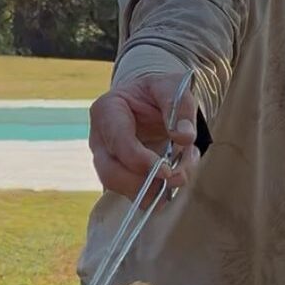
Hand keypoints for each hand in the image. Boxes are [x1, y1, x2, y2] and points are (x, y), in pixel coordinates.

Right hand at [89, 72, 199, 200]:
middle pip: (110, 172)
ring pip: (120, 188)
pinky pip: (132, 195)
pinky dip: (154, 196)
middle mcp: (100, 139)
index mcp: (107, 110)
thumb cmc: (157, 93)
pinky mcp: (119, 176)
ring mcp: (106, 160)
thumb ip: (179, 107)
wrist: (151, 103)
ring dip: (152, 192)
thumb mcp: (171, 87)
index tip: (166, 170)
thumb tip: (184, 137)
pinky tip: (173, 187)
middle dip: (143, 183)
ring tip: (181, 176)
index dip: (140, 160)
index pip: (117, 141)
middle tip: (175, 178)